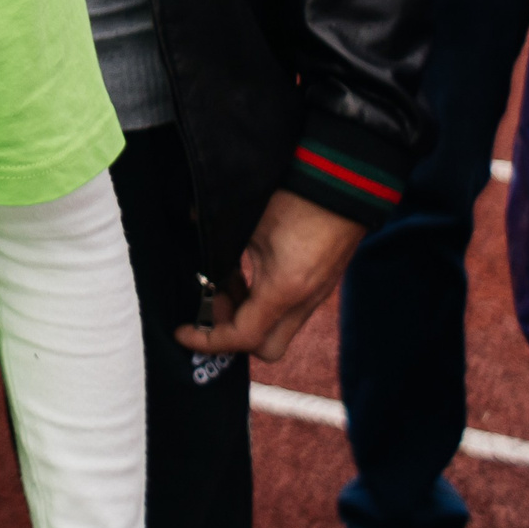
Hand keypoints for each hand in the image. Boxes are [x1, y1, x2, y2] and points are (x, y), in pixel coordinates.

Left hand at [176, 189, 365, 362]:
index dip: (208, 340)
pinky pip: (286, 307)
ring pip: (276, 327)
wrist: (345, 180)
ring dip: (245, 313)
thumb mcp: (249, 222)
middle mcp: (304, 301)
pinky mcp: (320, 282)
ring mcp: (316, 294)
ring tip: (223, 280)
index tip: (183, 332)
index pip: (243, 337)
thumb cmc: (296, 198)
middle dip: (232, 333)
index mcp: (283, 290)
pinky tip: (244, 270)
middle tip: (210, 301)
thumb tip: (188, 227)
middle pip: (265, 346)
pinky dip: (260, 300)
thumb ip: (217, 239)